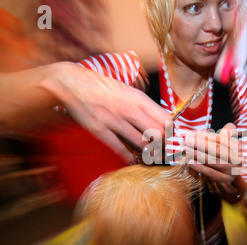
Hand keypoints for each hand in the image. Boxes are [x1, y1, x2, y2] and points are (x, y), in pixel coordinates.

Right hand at [43, 62, 169, 162]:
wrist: (74, 83)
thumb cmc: (104, 88)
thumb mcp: (129, 91)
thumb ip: (144, 106)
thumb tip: (162, 121)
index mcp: (139, 99)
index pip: (166, 119)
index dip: (172, 133)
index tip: (171, 139)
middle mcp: (130, 109)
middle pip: (158, 134)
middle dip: (163, 145)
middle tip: (162, 150)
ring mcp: (114, 120)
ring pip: (142, 143)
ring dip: (147, 153)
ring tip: (148, 156)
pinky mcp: (100, 130)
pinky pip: (119, 149)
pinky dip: (128, 157)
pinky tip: (130, 158)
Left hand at [184, 123, 243, 183]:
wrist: (231, 171)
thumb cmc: (224, 151)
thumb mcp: (224, 139)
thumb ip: (217, 133)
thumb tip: (208, 130)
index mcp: (238, 146)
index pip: (221, 139)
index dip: (206, 136)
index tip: (192, 134)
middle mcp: (238, 158)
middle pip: (217, 150)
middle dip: (201, 144)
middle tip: (187, 140)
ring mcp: (233, 170)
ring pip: (213, 161)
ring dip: (199, 155)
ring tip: (187, 150)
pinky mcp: (226, 179)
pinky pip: (212, 173)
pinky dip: (200, 167)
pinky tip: (191, 162)